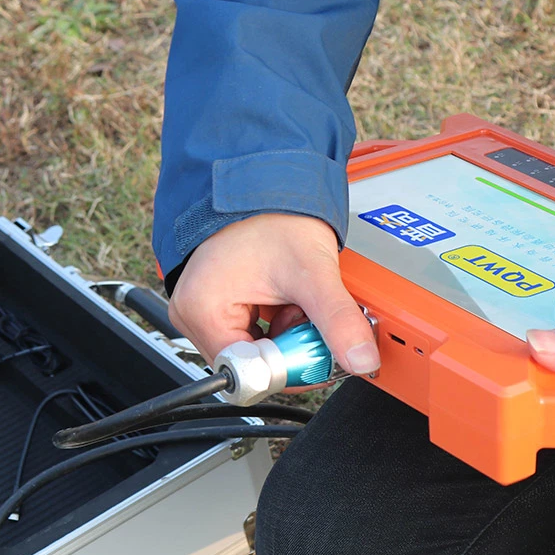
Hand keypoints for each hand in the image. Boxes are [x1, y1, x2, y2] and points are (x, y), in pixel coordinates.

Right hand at [168, 213, 379, 379]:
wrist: (268, 181)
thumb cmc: (272, 215)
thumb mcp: (311, 272)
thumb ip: (338, 320)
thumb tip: (361, 360)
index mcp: (201, 310)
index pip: (248, 373)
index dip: (288, 369)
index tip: (316, 351)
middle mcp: (193, 315)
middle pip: (252, 366)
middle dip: (290, 348)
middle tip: (309, 314)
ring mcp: (205, 311)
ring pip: (257, 353)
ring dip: (287, 336)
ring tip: (297, 300)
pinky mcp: (220, 307)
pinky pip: (255, 336)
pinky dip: (279, 325)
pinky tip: (288, 300)